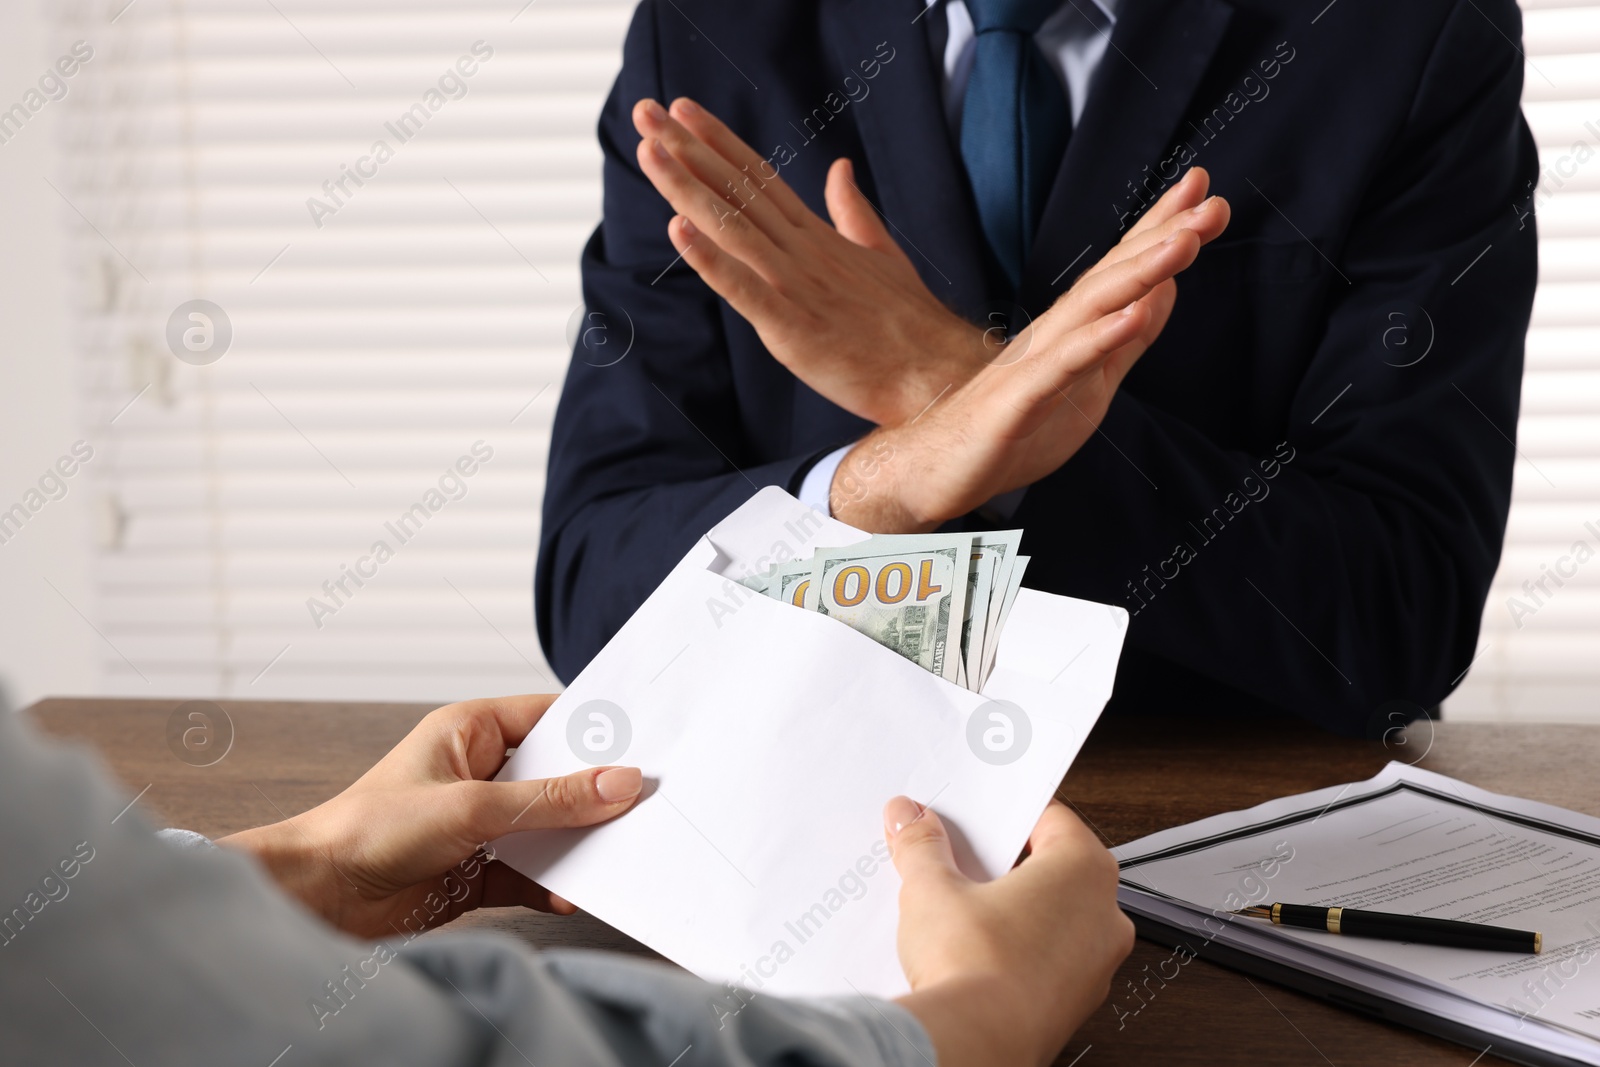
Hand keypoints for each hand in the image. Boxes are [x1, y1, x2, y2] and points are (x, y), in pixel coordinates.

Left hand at [218, 695, 642, 939]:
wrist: (315, 897)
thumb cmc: (367, 830)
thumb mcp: (473, 807)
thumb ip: (550, 800)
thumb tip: (618, 783)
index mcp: (472, 731)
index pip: (550, 718)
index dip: (596, 732)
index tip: (644, 746)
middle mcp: (479, 772)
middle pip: (556, 777)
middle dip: (593, 795)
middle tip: (640, 806)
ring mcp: (478, 824)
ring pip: (547, 827)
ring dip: (574, 844)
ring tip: (614, 855)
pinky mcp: (474, 870)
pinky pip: (529, 872)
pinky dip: (550, 884)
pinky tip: (569, 893)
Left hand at [632, 96, 987, 425]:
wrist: (936, 374)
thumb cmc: (909, 325)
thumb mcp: (881, 254)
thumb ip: (852, 211)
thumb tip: (841, 169)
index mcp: (817, 237)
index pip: (760, 178)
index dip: (719, 143)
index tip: (684, 110)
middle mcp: (801, 252)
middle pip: (736, 191)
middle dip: (687, 150)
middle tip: (646, 111)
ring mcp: (795, 286)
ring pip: (731, 227)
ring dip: (686, 187)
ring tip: (650, 151)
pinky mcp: (792, 328)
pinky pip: (744, 289)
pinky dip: (710, 260)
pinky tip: (678, 230)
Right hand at [831, 181, 1230, 528]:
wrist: (934, 470)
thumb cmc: (1008, 429)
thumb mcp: (1090, 386)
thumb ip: (1127, 343)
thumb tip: (1165, 294)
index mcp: (1071, 330)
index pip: (1121, 270)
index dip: (1160, 228)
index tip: (1202, 188)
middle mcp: (1053, 334)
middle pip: (1113, 274)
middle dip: (1162, 235)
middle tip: (1211, 199)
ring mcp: (1034, 363)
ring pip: (1092, 308)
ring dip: (1139, 272)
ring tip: (1184, 242)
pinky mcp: (1018, 400)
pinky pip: (1062, 365)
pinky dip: (1098, 339)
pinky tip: (1131, 315)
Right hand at [889, 799, 1133, 1066]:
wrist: (976, 1043)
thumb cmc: (977, 968)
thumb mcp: (933, 888)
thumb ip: (923, 846)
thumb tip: (912, 821)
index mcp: (1084, 869)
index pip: (1049, 817)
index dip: (1004, 815)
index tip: (974, 819)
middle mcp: (1104, 914)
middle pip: (1052, 866)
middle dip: (1004, 863)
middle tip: (961, 862)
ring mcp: (1096, 963)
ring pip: (1054, 915)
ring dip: (1013, 909)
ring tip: (963, 910)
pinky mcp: (1077, 1001)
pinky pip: (1051, 957)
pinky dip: (1020, 950)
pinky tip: (977, 952)